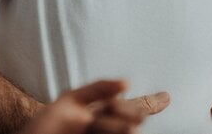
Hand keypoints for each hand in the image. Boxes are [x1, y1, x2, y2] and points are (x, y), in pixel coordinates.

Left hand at [20, 80, 169, 133]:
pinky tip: (94, 128)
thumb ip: (98, 89)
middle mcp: (107, 128)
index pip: (132, 107)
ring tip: (91, 126)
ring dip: (110, 125)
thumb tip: (127, 83)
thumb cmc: (44, 128)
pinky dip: (111, 129)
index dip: (150, 103)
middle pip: (134, 116)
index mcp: (101, 115)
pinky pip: (124, 132)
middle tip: (102, 112)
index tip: (167, 96)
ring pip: (128, 129)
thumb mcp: (69, 101)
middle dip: (124, 110)